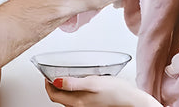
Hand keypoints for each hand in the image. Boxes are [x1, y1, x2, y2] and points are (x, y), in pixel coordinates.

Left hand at [45, 76, 161, 106]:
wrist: (131, 99)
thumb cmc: (116, 91)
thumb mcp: (93, 82)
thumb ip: (73, 83)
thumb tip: (56, 81)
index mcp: (76, 102)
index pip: (53, 95)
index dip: (47, 84)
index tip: (46, 75)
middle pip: (58, 98)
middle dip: (53, 86)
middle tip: (52, 75)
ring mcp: (84, 106)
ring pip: (66, 99)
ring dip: (62, 89)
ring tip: (63, 78)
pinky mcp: (90, 105)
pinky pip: (75, 99)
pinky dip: (71, 92)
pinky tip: (77, 84)